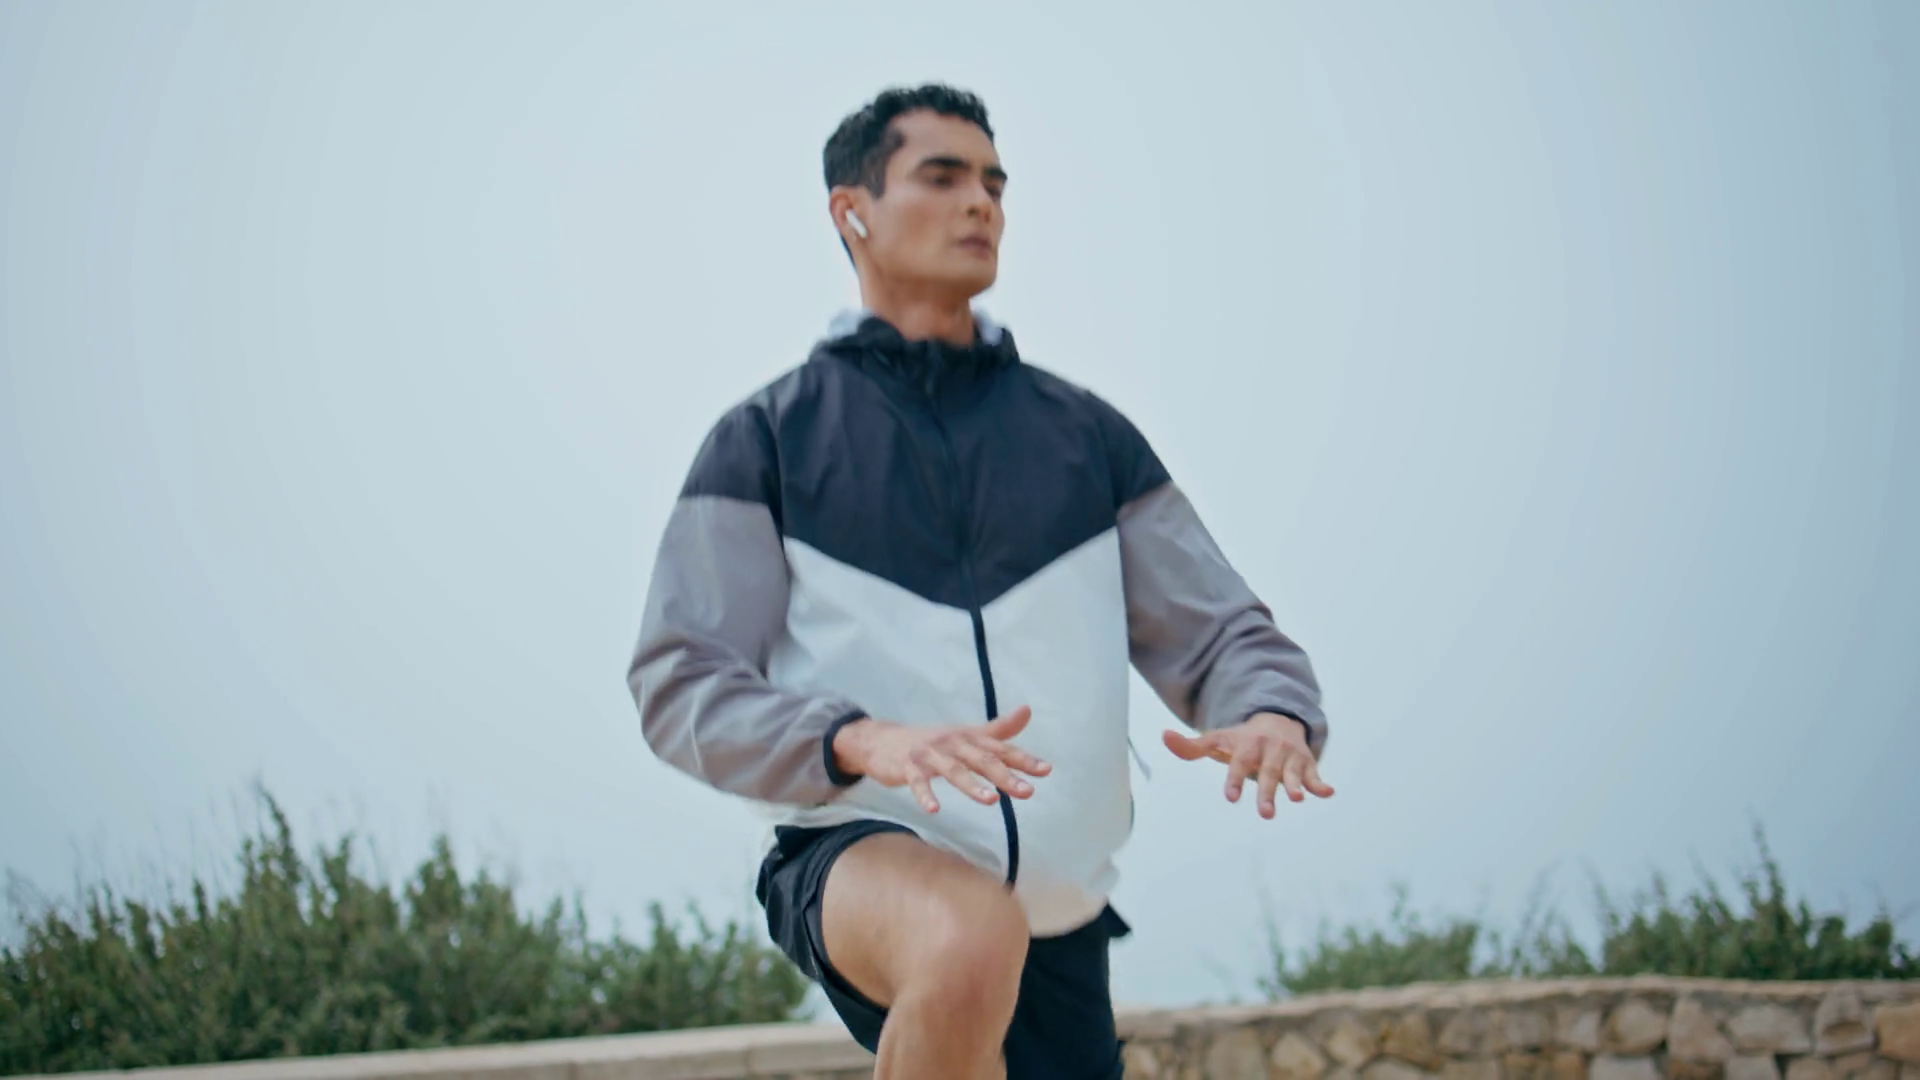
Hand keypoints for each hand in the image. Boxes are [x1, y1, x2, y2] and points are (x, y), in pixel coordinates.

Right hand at [832, 706, 1050, 813]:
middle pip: (981, 760)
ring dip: (972, 785)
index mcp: (968, 738)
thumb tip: (1028, 710)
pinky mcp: (907, 767)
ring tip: (992, 800)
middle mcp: (952, 743)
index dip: (1023, 759)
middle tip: (1027, 791)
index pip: (1000, 749)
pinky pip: (918, 782)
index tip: (1046, 771)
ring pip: (953, 770)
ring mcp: (929, 754)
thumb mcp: (966, 735)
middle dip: (1005, 775)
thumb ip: (998, 730)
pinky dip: (925, 794)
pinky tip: (934, 809)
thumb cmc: (932, 742)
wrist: (883, 741)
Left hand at [1162, 712, 1333, 818]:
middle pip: (1267, 773)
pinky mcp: (1306, 764)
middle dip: (1267, 792)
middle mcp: (1269, 750)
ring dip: (1296, 785)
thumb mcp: (1218, 740)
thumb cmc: (1242, 739)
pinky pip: (1315, 774)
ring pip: (1292, 773)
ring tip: (1297, 799)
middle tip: (1266, 815)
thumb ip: (1192, 746)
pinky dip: (1321, 783)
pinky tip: (1328, 792)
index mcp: (1247, 745)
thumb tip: (1164, 736)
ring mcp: (1289, 757)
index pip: (1238, 763)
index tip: (1231, 797)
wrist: (1277, 719)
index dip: (1234, 779)